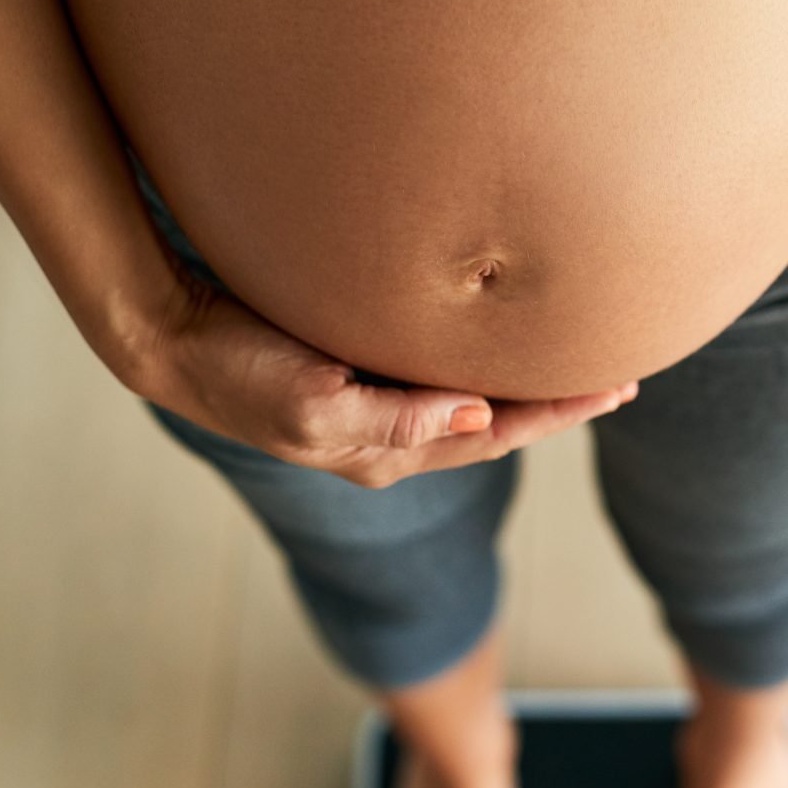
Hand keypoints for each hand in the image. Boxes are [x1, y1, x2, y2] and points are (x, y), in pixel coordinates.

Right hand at [128, 276, 639, 488]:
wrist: (167, 337)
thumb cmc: (235, 371)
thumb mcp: (313, 406)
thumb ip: (395, 420)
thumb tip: (478, 416)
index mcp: (387, 451)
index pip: (495, 432)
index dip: (558, 411)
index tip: (618, 385)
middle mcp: (386, 436)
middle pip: (494, 422)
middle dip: (556, 403)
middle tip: (620, 375)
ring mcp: (368, 406)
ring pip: (467, 399)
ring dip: (522, 384)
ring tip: (572, 361)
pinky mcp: (351, 369)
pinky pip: (433, 370)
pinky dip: (477, 360)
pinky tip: (493, 340)